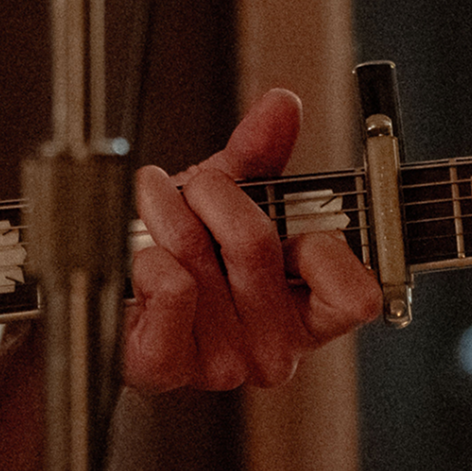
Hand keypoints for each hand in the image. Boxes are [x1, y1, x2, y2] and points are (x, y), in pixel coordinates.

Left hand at [122, 87, 382, 391]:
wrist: (114, 302)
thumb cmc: (185, 258)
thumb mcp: (230, 201)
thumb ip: (261, 154)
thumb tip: (282, 105)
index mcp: (308, 314)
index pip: (357, 295)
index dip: (325, 246)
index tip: (291, 218)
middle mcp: (273, 347)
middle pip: (256, 244)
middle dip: (214, 192)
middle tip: (195, 185)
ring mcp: (221, 362)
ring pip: (196, 254)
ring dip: (165, 209)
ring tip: (154, 202)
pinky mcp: (165, 364)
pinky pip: (168, 288)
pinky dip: (147, 255)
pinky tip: (143, 257)